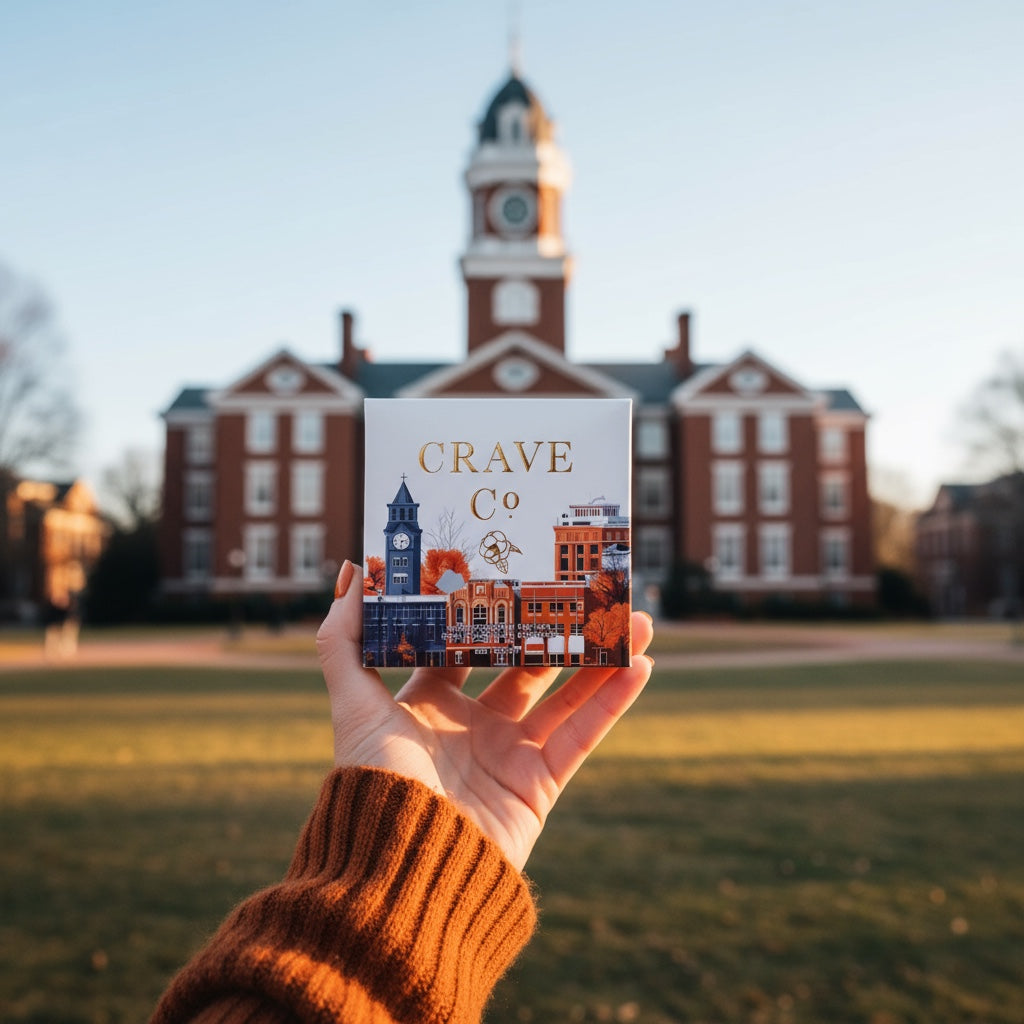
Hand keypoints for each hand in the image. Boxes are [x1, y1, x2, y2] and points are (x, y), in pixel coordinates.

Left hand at [316, 561, 653, 869]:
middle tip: (588, 590)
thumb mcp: (352, 702)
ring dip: (601, 656)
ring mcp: (510, 754)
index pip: (469, 645)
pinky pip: (583, 734)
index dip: (495, 611)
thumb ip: (343, 639)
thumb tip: (348, 570)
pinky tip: (639, 664)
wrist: (403, 869)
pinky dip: (613, 700)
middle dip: (559, 628)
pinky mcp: (540, 785)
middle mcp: (472, 724)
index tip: (519, 572)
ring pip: (566, 693)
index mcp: (429, 703)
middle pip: (526, 663)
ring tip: (636, 618)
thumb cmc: (373, 780)